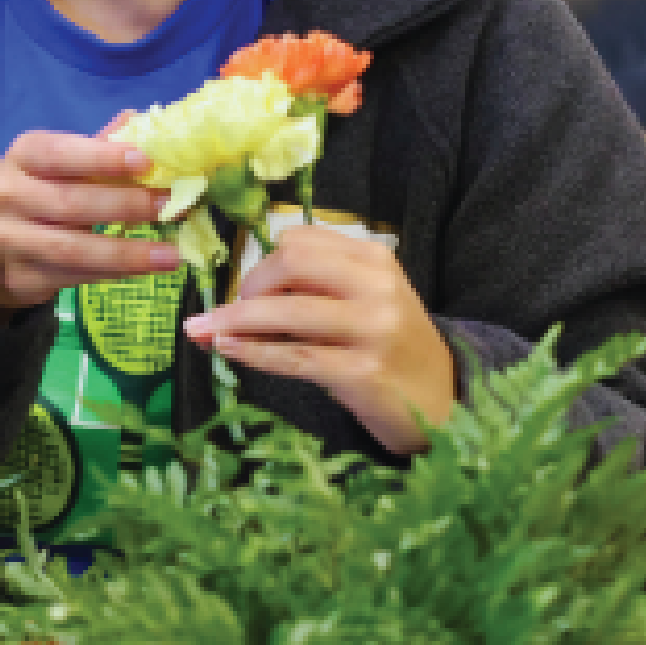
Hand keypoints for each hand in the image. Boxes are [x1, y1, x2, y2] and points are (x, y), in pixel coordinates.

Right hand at [0, 130, 175, 313]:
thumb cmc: (29, 194)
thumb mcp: (50, 164)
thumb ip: (94, 148)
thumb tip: (138, 120)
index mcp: (21, 158)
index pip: (60, 154)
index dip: (101, 158)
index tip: (145, 161)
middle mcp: (9, 197)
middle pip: (70, 203)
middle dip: (125, 205)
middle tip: (168, 207)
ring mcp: (9, 241)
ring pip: (73, 249)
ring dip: (126, 253)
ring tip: (169, 255)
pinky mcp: (19, 278)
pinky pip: (72, 277)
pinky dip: (111, 274)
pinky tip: (142, 270)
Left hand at [182, 224, 455, 454]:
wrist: (442, 403)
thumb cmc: (393, 351)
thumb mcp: (367, 304)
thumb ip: (317, 290)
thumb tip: (239, 296)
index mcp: (376, 260)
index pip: (301, 240)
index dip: (263, 263)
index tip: (248, 290)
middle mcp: (377, 287)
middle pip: (290, 263)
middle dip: (247, 287)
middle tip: (230, 313)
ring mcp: (372, 329)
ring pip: (285, 312)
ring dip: (234, 321)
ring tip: (203, 332)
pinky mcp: (361, 372)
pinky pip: (292, 356)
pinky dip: (251, 352)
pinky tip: (228, 350)